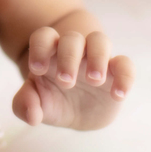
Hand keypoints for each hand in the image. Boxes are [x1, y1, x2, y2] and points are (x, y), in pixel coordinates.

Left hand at [12, 28, 133, 130]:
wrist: (77, 114)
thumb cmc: (52, 101)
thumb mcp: (36, 105)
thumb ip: (25, 106)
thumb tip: (31, 115)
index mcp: (50, 53)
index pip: (44, 36)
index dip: (39, 47)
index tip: (37, 70)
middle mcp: (74, 51)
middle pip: (73, 38)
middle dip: (68, 56)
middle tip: (66, 82)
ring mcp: (96, 59)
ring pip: (100, 40)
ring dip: (98, 57)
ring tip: (94, 80)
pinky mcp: (116, 73)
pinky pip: (125, 65)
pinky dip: (125, 77)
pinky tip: (117, 95)